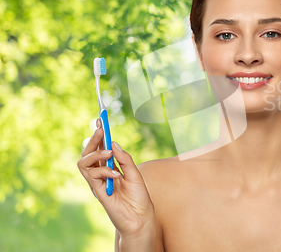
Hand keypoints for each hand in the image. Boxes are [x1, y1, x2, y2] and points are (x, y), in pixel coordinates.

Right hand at [77, 119, 156, 237]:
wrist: (141, 217)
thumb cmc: (139, 196)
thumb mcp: (134, 173)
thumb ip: (124, 159)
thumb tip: (113, 143)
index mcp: (109, 168)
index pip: (99, 149)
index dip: (99, 135)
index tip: (101, 120)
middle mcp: (100, 175)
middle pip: (87, 153)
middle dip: (93, 140)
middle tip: (101, 130)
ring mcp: (97, 183)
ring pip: (83, 163)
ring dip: (96, 155)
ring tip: (109, 154)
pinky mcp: (98, 193)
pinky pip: (93, 177)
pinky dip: (104, 171)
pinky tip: (117, 174)